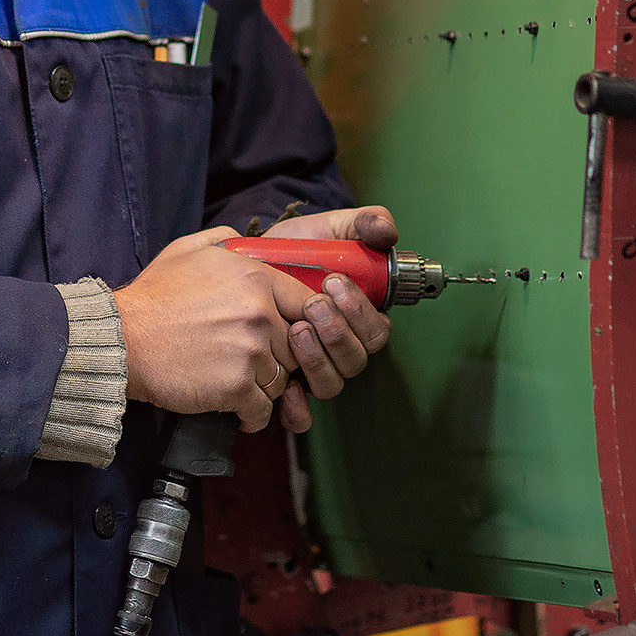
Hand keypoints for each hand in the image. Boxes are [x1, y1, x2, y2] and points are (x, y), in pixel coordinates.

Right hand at [116, 226, 321, 433]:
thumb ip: (223, 238)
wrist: (122, 339)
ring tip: (242, 384)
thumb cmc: (153, 297)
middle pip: (296, 345)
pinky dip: (253, 415)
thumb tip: (243, 238)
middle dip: (279, 355)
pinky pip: (263, 409)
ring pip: (282, 379)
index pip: (307, 303)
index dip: (300, 321)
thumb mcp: (185, 250)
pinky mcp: (236, 386)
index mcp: (255, 277)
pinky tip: (240, 410)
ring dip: (265, 386)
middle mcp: (259, 312)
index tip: (288, 333)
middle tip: (256, 362)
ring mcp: (250, 351)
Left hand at [257, 204, 398, 432]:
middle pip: (356, 360)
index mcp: (357, 317)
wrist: (248, 265)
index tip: (335, 282)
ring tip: (295, 329)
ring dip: (317, 358)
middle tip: (314, 304)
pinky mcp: (285, 381)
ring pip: (331, 383)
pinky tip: (286, 388)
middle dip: (338, 333)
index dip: (360, 313)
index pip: (376, 331)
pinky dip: (295, 407)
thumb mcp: (327, 229)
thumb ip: (362, 223)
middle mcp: (339, 347)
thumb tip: (388, 232)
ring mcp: (313, 366)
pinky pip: (299, 412)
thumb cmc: (294, 250)